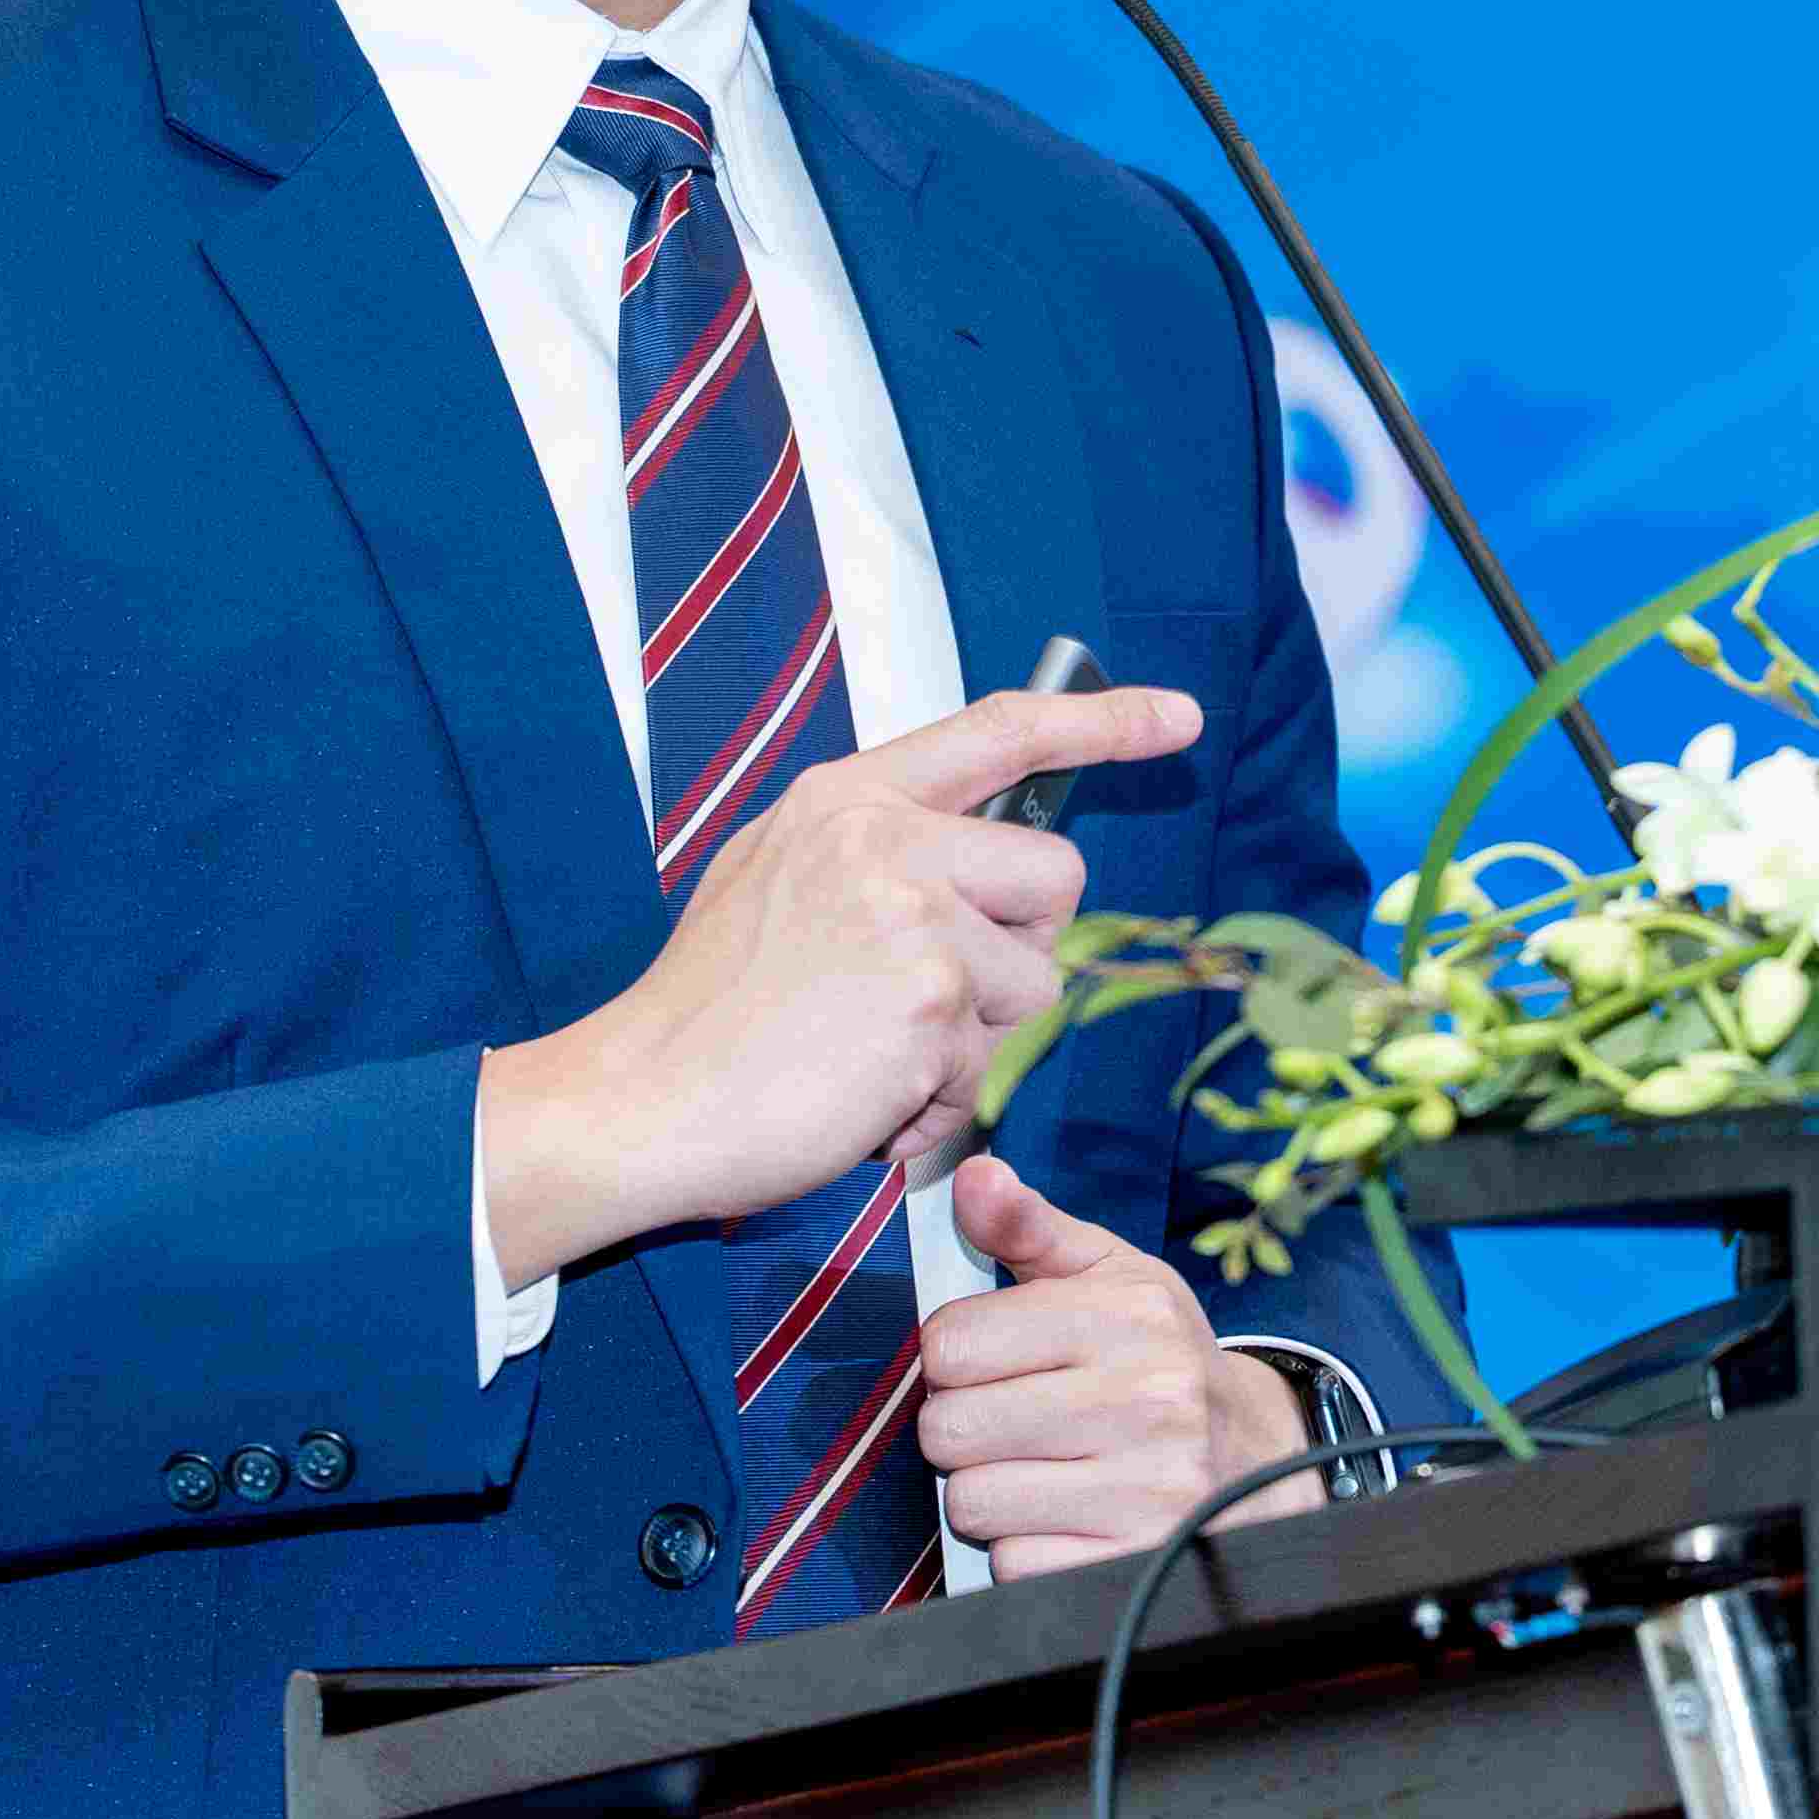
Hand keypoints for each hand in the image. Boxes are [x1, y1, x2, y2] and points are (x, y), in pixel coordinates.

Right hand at [472, 682, 1200, 1273]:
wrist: (640, 1096)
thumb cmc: (708, 1008)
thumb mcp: (775, 875)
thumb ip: (875, 848)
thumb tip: (977, 849)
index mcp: (849, 797)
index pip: (1002, 731)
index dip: (1103, 722)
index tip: (1178, 717)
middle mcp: (888, 838)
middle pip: (1055, 880)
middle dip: (1019, 950)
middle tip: (926, 997)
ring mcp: (915, 915)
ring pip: (1036, 983)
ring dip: (974, 1040)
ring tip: (872, 1052)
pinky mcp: (933, 1002)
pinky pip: (992, 1064)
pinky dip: (938, 1101)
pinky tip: (863, 1097)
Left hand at [917, 1156, 1313, 1571]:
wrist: (1259, 1460)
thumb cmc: (1163, 1361)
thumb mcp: (1113, 1277)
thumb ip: (1030, 1227)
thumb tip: (972, 1175)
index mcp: (1129, 1317)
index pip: (950, 1342)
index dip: (955, 1357)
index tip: (993, 1363)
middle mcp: (1145, 1399)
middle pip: (949, 1427)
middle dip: (965, 1429)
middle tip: (1014, 1421)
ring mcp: (1145, 1487)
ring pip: (971, 1500)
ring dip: (990, 1492)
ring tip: (1043, 1469)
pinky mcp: (1133, 1559)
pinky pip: (1010, 1565)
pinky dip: (1024, 1549)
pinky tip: (1067, 1516)